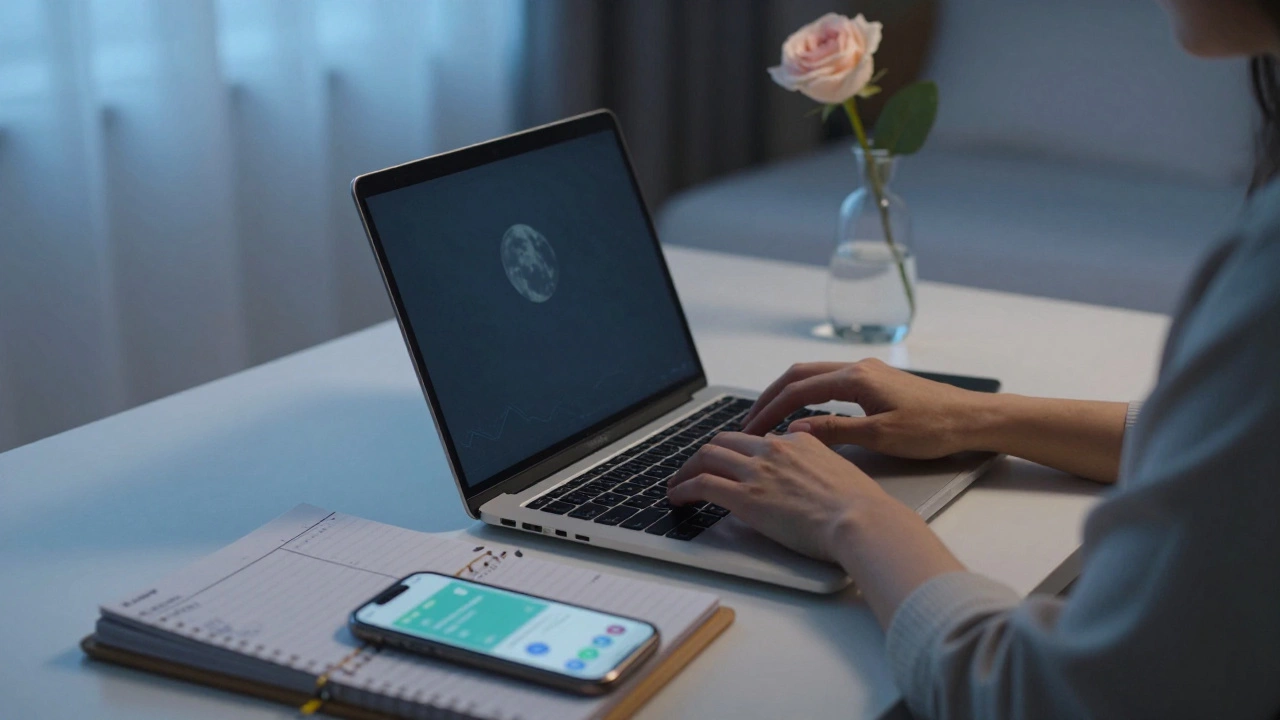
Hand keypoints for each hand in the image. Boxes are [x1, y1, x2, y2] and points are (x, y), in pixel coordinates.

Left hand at [665, 430, 900, 561]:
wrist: (860, 520)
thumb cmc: (860, 506)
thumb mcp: (842, 468)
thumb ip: (821, 457)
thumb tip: (810, 453)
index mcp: (798, 441)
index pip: (759, 440)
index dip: (741, 452)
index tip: (733, 463)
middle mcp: (773, 449)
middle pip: (726, 441)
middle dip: (707, 454)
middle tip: (697, 468)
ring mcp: (757, 471)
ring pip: (707, 456)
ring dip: (687, 469)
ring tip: (678, 484)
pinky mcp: (744, 496)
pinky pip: (702, 484)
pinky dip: (684, 488)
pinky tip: (678, 497)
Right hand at [741, 358, 988, 458]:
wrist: (974, 419)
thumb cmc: (934, 429)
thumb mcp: (881, 436)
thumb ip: (836, 432)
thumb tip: (796, 431)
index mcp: (856, 378)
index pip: (797, 390)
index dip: (769, 410)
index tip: (751, 430)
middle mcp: (858, 368)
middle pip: (799, 375)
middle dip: (770, 396)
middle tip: (750, 421)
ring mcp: (868, 373)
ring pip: (814, 376)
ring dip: (788, 395)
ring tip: (769, 418)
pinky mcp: (877, 382)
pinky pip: (830, 383)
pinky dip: (808, 396)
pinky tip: (805, 415)